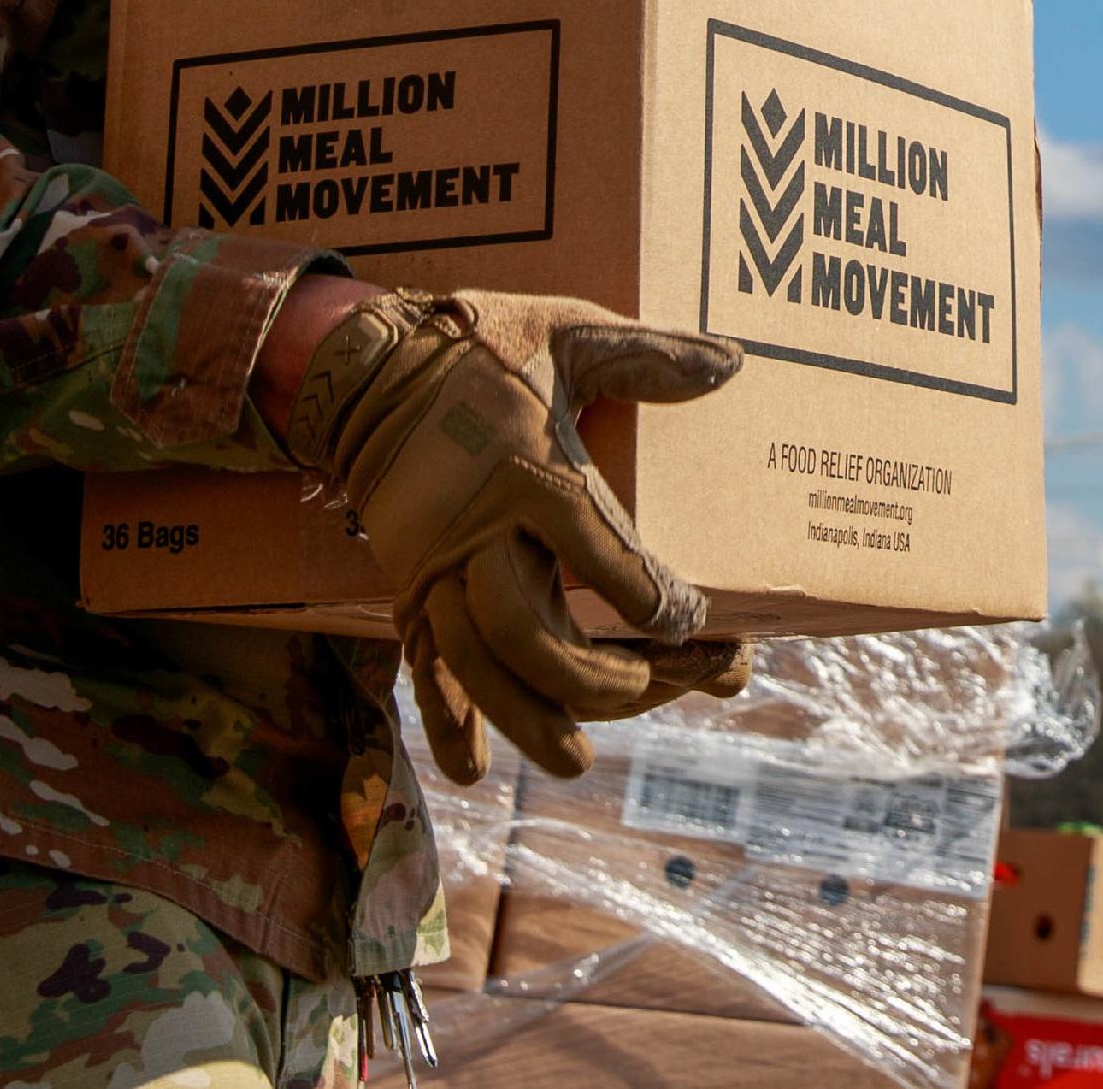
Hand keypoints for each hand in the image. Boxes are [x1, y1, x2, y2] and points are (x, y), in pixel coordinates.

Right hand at [275, 288, 749, 779]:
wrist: (371, 370)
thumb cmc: (485, 348)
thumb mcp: (568, 331)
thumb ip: (646, 354)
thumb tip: (731, 361)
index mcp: (526, 467)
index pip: (592, 544)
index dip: (644, 592)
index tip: (691, 620)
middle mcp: (477, 529)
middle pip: (526, 626)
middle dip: (589, 672)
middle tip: (645, 685)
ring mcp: (436, 567)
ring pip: (475, 663)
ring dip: (524, 717)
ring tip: (573, 759)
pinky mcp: (408, 589)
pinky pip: (422, 665)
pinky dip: (445, 721)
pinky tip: (470, 771)